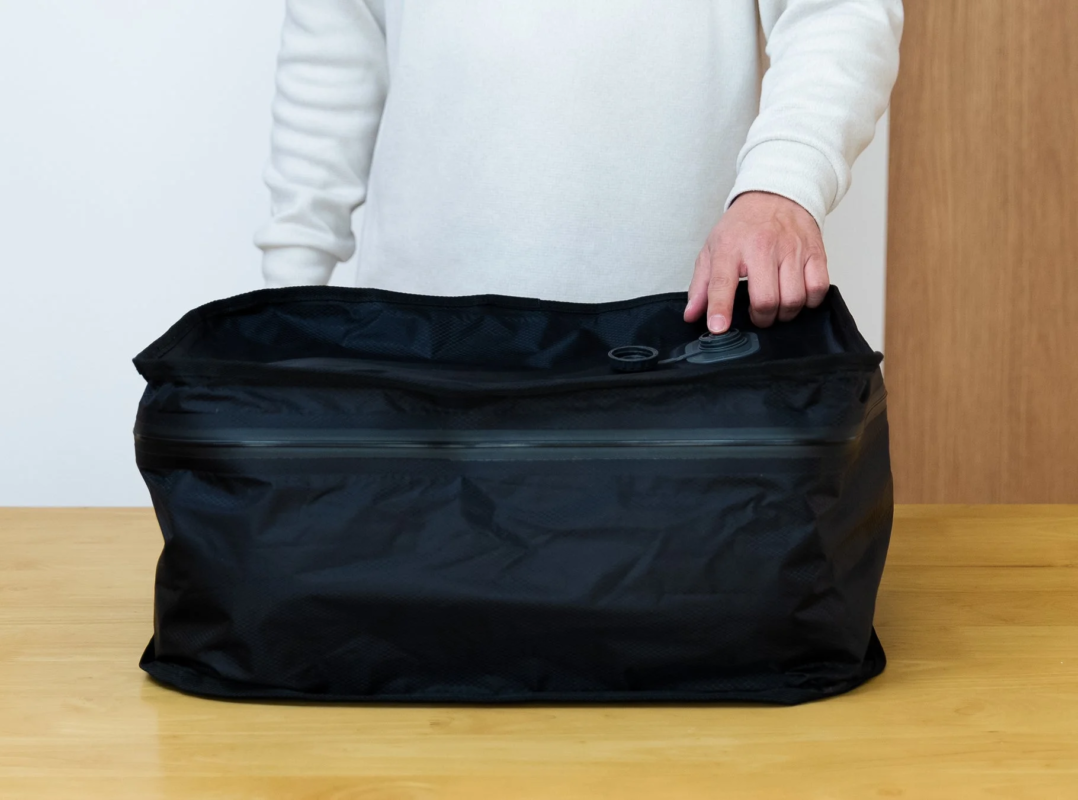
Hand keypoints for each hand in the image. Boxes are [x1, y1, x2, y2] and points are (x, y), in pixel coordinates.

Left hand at [684, 191, 829, 332]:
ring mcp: (791, 249)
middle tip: (757, 315)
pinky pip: (818, 289)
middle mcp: (762, 247)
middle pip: (765, 300)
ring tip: (777, 307)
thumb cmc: (743, 226)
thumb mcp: (712, 249)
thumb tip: (692, 315)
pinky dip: (809, 301)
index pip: (722, 283)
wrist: (776, 194)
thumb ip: (701, 285)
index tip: (719, 328)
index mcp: (731, 248)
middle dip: (761, 318)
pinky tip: (798, 296)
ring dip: (784, 314)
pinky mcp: (815, 252)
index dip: (720, 309)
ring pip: (793, 299)